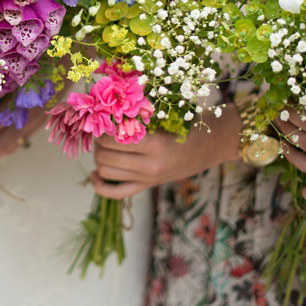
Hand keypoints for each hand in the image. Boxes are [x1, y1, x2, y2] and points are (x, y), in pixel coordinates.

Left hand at [91, 108, 240, 198]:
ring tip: (102, 145)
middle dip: (98, 143)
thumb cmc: (187, 124)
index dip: (102, 129)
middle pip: (105, 156)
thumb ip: (139, 116)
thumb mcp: (165, 116)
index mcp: (154, 145)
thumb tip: (107, 112)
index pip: (112, 139)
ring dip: (99, 158)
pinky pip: (115, 193)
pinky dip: (100, 185)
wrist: (210, 146)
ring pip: (106, 171)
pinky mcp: (147, 186)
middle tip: (101, 131)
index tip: (104, 120)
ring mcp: (147, 179)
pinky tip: (95, 174)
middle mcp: (149, 166)